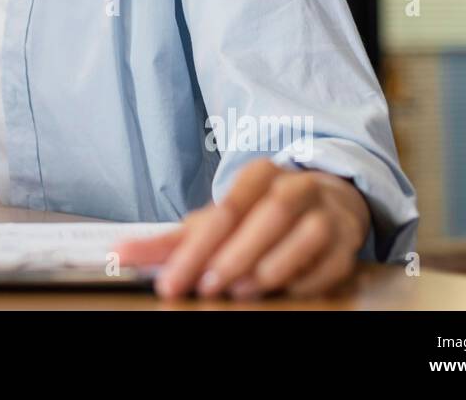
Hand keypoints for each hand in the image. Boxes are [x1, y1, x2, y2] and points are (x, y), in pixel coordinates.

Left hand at [115, 158, 370, 299]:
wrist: (326, 202)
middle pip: (265, 216)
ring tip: (241, 288)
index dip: (195, 248)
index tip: (170, 281)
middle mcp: (294, 187)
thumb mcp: (214, 223)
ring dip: (271, 263)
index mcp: (258, 175)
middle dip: (233, 254)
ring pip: (303, 232)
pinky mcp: (347, 241)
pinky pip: (331, 260)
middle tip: (206, 285)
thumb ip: (170, 241)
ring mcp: (325, 211)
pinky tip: (283, 291)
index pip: (224, 210)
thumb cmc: (258, 216)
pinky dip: (306, 278)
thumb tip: (119, 255)